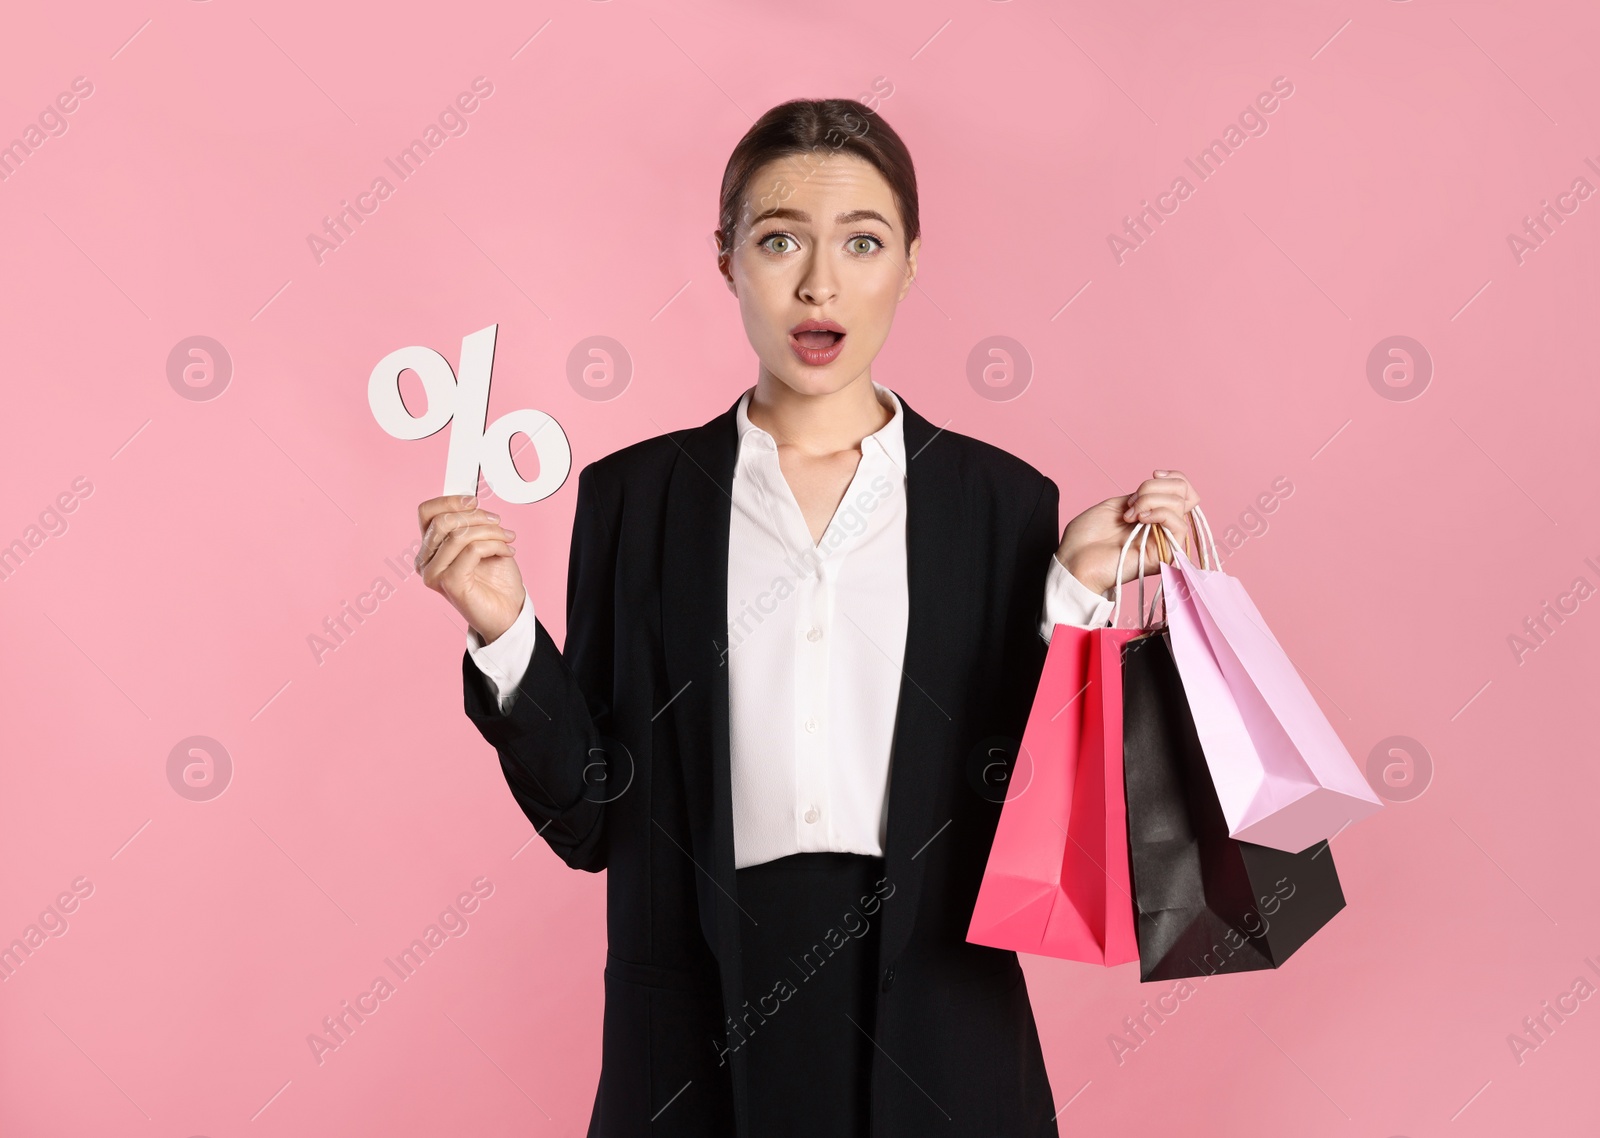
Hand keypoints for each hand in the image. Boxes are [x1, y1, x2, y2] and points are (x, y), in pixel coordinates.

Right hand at [416, 494, 524, 643]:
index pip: (427, 513)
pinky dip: (494, 546)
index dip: (450, 501)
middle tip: (499, 524)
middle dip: (476, 517)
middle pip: (443, 521)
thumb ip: (470, 524)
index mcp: (430, 549)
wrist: (508, 611)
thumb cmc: (495, 578)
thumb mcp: (482, 541)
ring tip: (507, 539)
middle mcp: (426, 562)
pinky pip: (472, 550)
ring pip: (459, 535)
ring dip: (491, 532)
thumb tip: (469, 502)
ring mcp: (434, 574)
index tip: (474, 502)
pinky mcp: (449, 584)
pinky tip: (506, 552)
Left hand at [1056, 470, 1201, 595]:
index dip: (1173, 477)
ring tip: (1128, 515)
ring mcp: (1165, 540)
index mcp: (1153, 515)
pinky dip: (1159, 513)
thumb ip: (1143, 496)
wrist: (1074, 559)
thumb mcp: (1116, 504)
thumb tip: (1161, 491)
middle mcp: (1162, 527)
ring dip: (1149, 501)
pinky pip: (1178, 525)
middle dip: (1154, 488)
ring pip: (1179, 505)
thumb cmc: (1087, 537)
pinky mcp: (1165, 554)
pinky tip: (1139, 519)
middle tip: (1130, 502)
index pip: (1183, 491)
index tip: (1153, 474)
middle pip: (1183, 493)